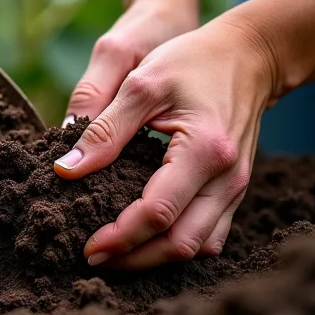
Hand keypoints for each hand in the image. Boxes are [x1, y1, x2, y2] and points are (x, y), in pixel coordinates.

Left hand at [54, 14, 277, 269]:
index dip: (120, 237)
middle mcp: (228, 178)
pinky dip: (175, 242)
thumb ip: (103, 130)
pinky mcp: (235, 189)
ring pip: (198, 246)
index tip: (87, 246)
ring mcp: (236, 187)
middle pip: (181, 244)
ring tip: (116, 253)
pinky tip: (146, 237)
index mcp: (204, 151)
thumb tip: (65, 171)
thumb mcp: (140, 84)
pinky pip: (208, 233)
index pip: (158, 213)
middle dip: (135, 259)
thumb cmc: (192, 62)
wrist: (248, 55)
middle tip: (94, 257)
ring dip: (155, 257)